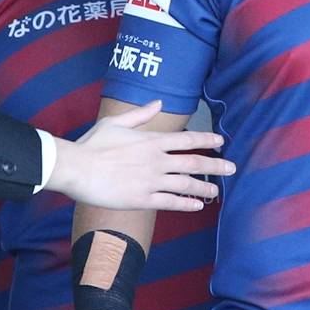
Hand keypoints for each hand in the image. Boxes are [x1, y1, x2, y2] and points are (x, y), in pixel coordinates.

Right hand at [49, 101, 234, 211]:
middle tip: (231, 168)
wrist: (77, 168)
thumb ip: (140, 114)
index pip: (187, 138)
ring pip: (186, 184)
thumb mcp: (116, 122)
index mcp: (152, 140)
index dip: (207, 139)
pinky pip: (171, 202)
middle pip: (194, 162)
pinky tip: (197, 205)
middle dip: (216, 165)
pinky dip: (186, 203)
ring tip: (217, 190)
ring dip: (205, 187)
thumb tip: (158, 103)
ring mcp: (152, 180)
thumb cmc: (92, 145)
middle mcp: (157, 160)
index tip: (221, 141)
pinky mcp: (143, 199)